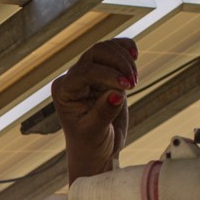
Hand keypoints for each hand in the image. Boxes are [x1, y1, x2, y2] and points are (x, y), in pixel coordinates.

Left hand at [52, 38, 135, 178]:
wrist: (97, 150)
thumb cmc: (90, 145)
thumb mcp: (95, 133)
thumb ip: (104, 113)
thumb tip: (116, 94)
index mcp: (64, 91)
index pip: (86, 71)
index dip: (108, 74)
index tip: (126, 87)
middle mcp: (73, 78)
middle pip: (97, 53)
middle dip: (119, 64)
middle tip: (133, 84)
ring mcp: (88, 73)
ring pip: (106, 49)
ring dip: (125, 60)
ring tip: (134, 82)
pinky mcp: (104, 73)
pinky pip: (114, 51)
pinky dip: (126, 49)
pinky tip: (135, 55)